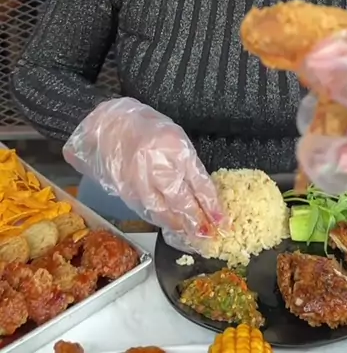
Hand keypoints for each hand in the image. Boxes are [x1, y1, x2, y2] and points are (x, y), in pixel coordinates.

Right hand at [63, 98, 225, 243]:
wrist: (111, 123)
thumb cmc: (147, 127)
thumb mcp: (176, 137)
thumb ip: (187, 164)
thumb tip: (201, 193)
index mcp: (175, 146)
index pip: (198, 181)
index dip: (211, 204)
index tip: (221, 220)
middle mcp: (156, 164)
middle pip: (181, 199)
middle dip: (196, 220)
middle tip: (208, 235)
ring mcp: (139, 178)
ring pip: (162, 209)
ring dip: (178, 225)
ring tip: (191, 236)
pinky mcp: (125, 188)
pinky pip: (146, 208)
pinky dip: (159, 218)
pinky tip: (169, 225)